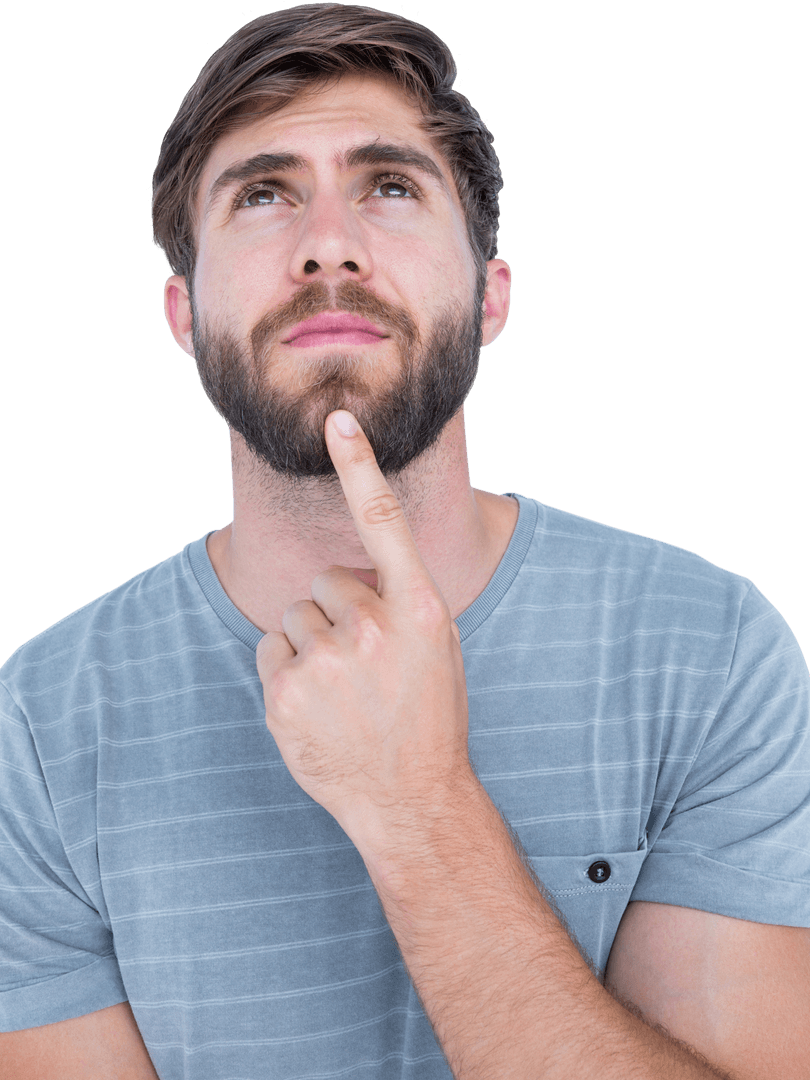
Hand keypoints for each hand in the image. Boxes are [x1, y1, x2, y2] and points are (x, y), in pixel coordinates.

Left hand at [255, 410, 471, 839]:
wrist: (413, 799)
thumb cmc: (429, 716)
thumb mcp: (440, 648)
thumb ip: (400, 600)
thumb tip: (347, 575)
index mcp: (421, 609)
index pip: (384, 521)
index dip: (359, 465)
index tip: (338, 421)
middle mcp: (373, 628)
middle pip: (326, 580)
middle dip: (338, 610)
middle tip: (364, 662)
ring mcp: (326, 662)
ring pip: (295, 615)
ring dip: (312, 642)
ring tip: (343, 689)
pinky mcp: (286, 694)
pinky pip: (271, 649)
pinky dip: (287, 671)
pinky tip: (317, 705)